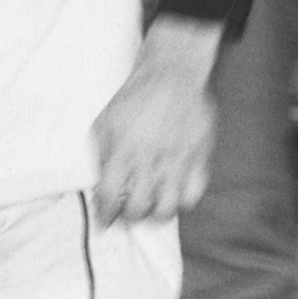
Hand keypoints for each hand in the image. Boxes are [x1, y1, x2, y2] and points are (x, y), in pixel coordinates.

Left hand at [90, 19, 218, 222]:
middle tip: (125, 216)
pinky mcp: (200, 157)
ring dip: (155, 216)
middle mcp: (150, 158)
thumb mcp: (104, 123)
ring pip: (168, 207)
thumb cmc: (134, 99)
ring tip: (149, 211)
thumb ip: (100, 156)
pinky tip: (172, 198)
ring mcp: (178, 159)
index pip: (109, 195)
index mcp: (123, 149)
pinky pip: (193, 194)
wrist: (172, 76)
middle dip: (127, 218)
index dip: (104, 215)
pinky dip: (182, 203)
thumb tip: (98, 186)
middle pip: (138, 207)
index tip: (103, 222)